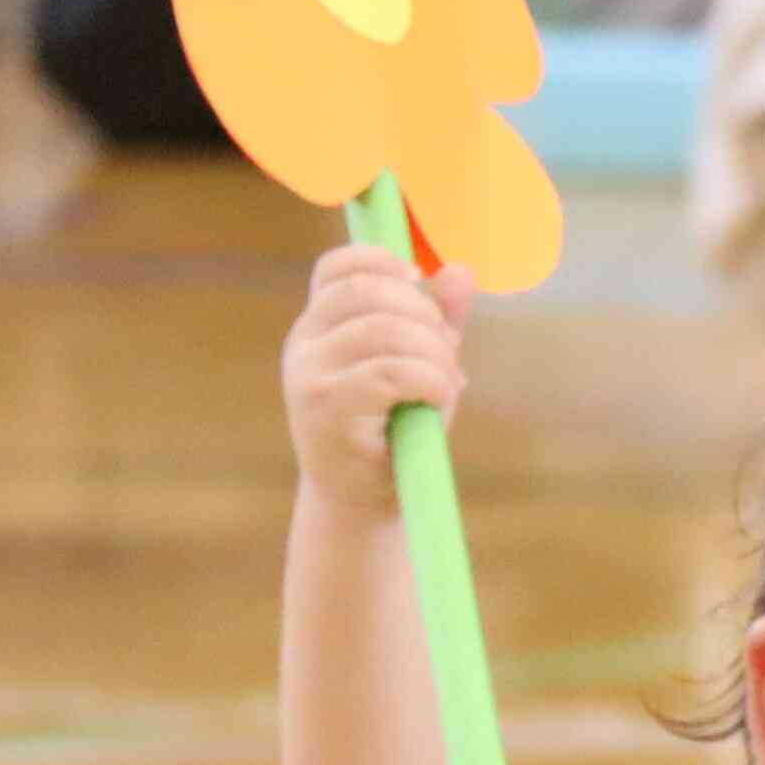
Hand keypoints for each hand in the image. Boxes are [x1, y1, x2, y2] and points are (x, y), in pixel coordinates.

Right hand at [283, 249, 475, 513]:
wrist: (362, 504)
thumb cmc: (393, 431)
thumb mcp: (420, 366)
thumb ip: (439, 320)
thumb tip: (460, 271)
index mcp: (319, 326)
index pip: (336, 268)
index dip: (381, 261)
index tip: (419, 282)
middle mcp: (304, 344)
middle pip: (369, 291)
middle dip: (425, 314)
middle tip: (446, 352)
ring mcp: (310, 376)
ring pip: (385, 329)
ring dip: (434, 352)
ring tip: (446, 383)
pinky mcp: (327, 410)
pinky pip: (392, 372)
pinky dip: (431, 380)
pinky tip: (439, 400)